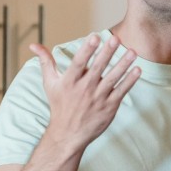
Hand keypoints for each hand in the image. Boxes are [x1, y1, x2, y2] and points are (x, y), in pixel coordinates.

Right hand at [35, 34, 141, 152]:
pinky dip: (130, 81)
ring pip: (112, 78)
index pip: (79, 62)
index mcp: (69, 81)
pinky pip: (121, 91)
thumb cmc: (59, 105)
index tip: (95, 36)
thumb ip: (45, 62)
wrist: (68, 134)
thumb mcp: (49, 83)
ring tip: (132, 51)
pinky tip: (137, 70)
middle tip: (116, 38)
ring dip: (123, 64)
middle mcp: (84, 89)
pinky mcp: (109, 107)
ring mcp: (98, 98)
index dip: (87, 49)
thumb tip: (33, 45)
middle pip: (98, 68)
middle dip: (107, 53)